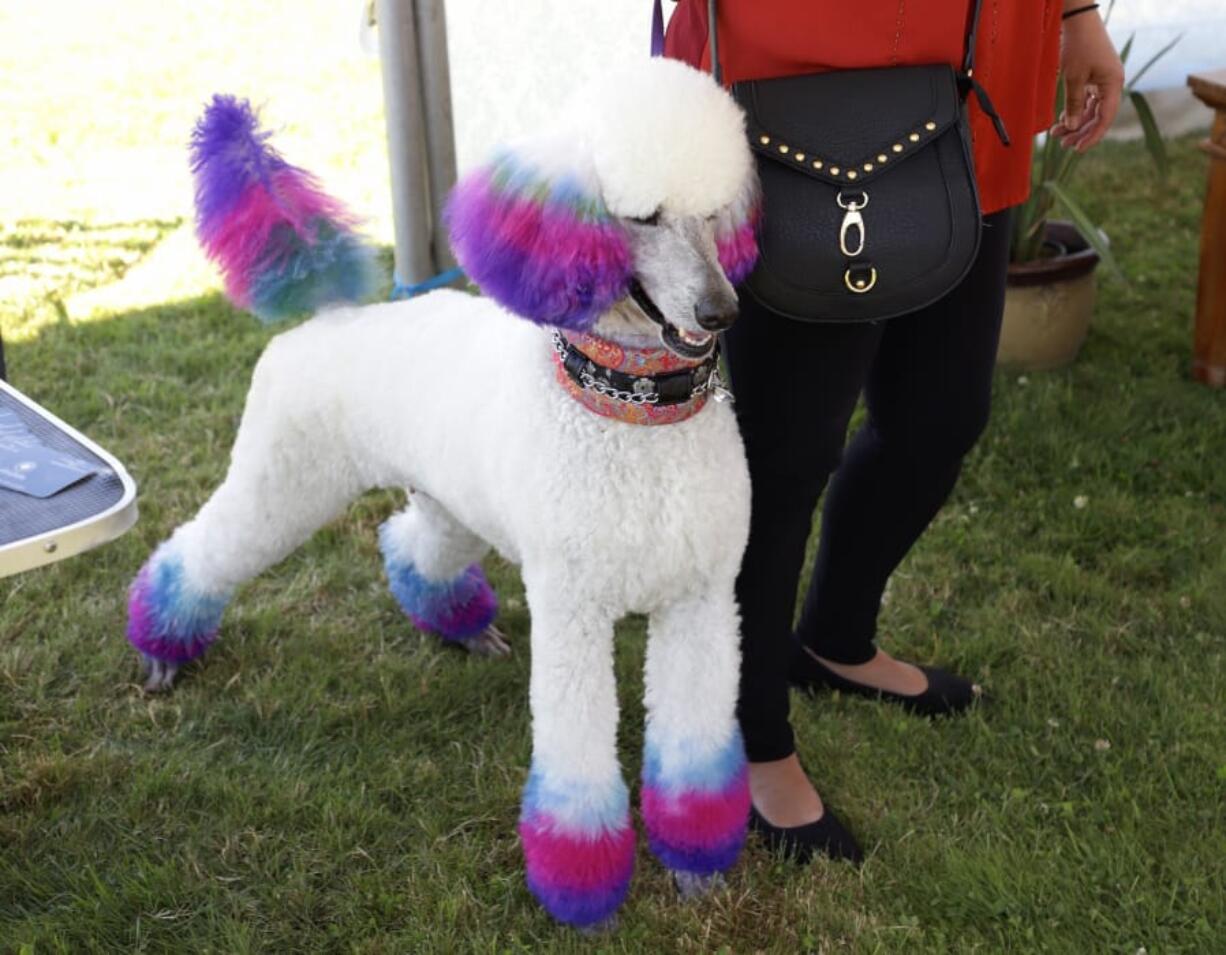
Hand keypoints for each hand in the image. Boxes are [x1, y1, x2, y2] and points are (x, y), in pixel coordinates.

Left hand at [1051, 10, 1124, 151]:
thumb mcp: (1073, 78)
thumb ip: (1074, 104)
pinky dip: (1075, 109)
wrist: (1078, 20)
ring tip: (1056, 134)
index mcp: (1113, 84)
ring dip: (1075, 122)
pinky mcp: (1095, 77)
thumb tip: (1074, 127)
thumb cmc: (1078, 46)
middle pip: (1098, 116)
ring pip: (1091, 109)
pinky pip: (1087, 99)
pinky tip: (1062, 120)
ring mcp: (1104, 80)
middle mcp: (1112, 84)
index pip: (1105, 118)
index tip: (1077, 149)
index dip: (1092, 136)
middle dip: (1080, 131)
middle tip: (1062, 144)